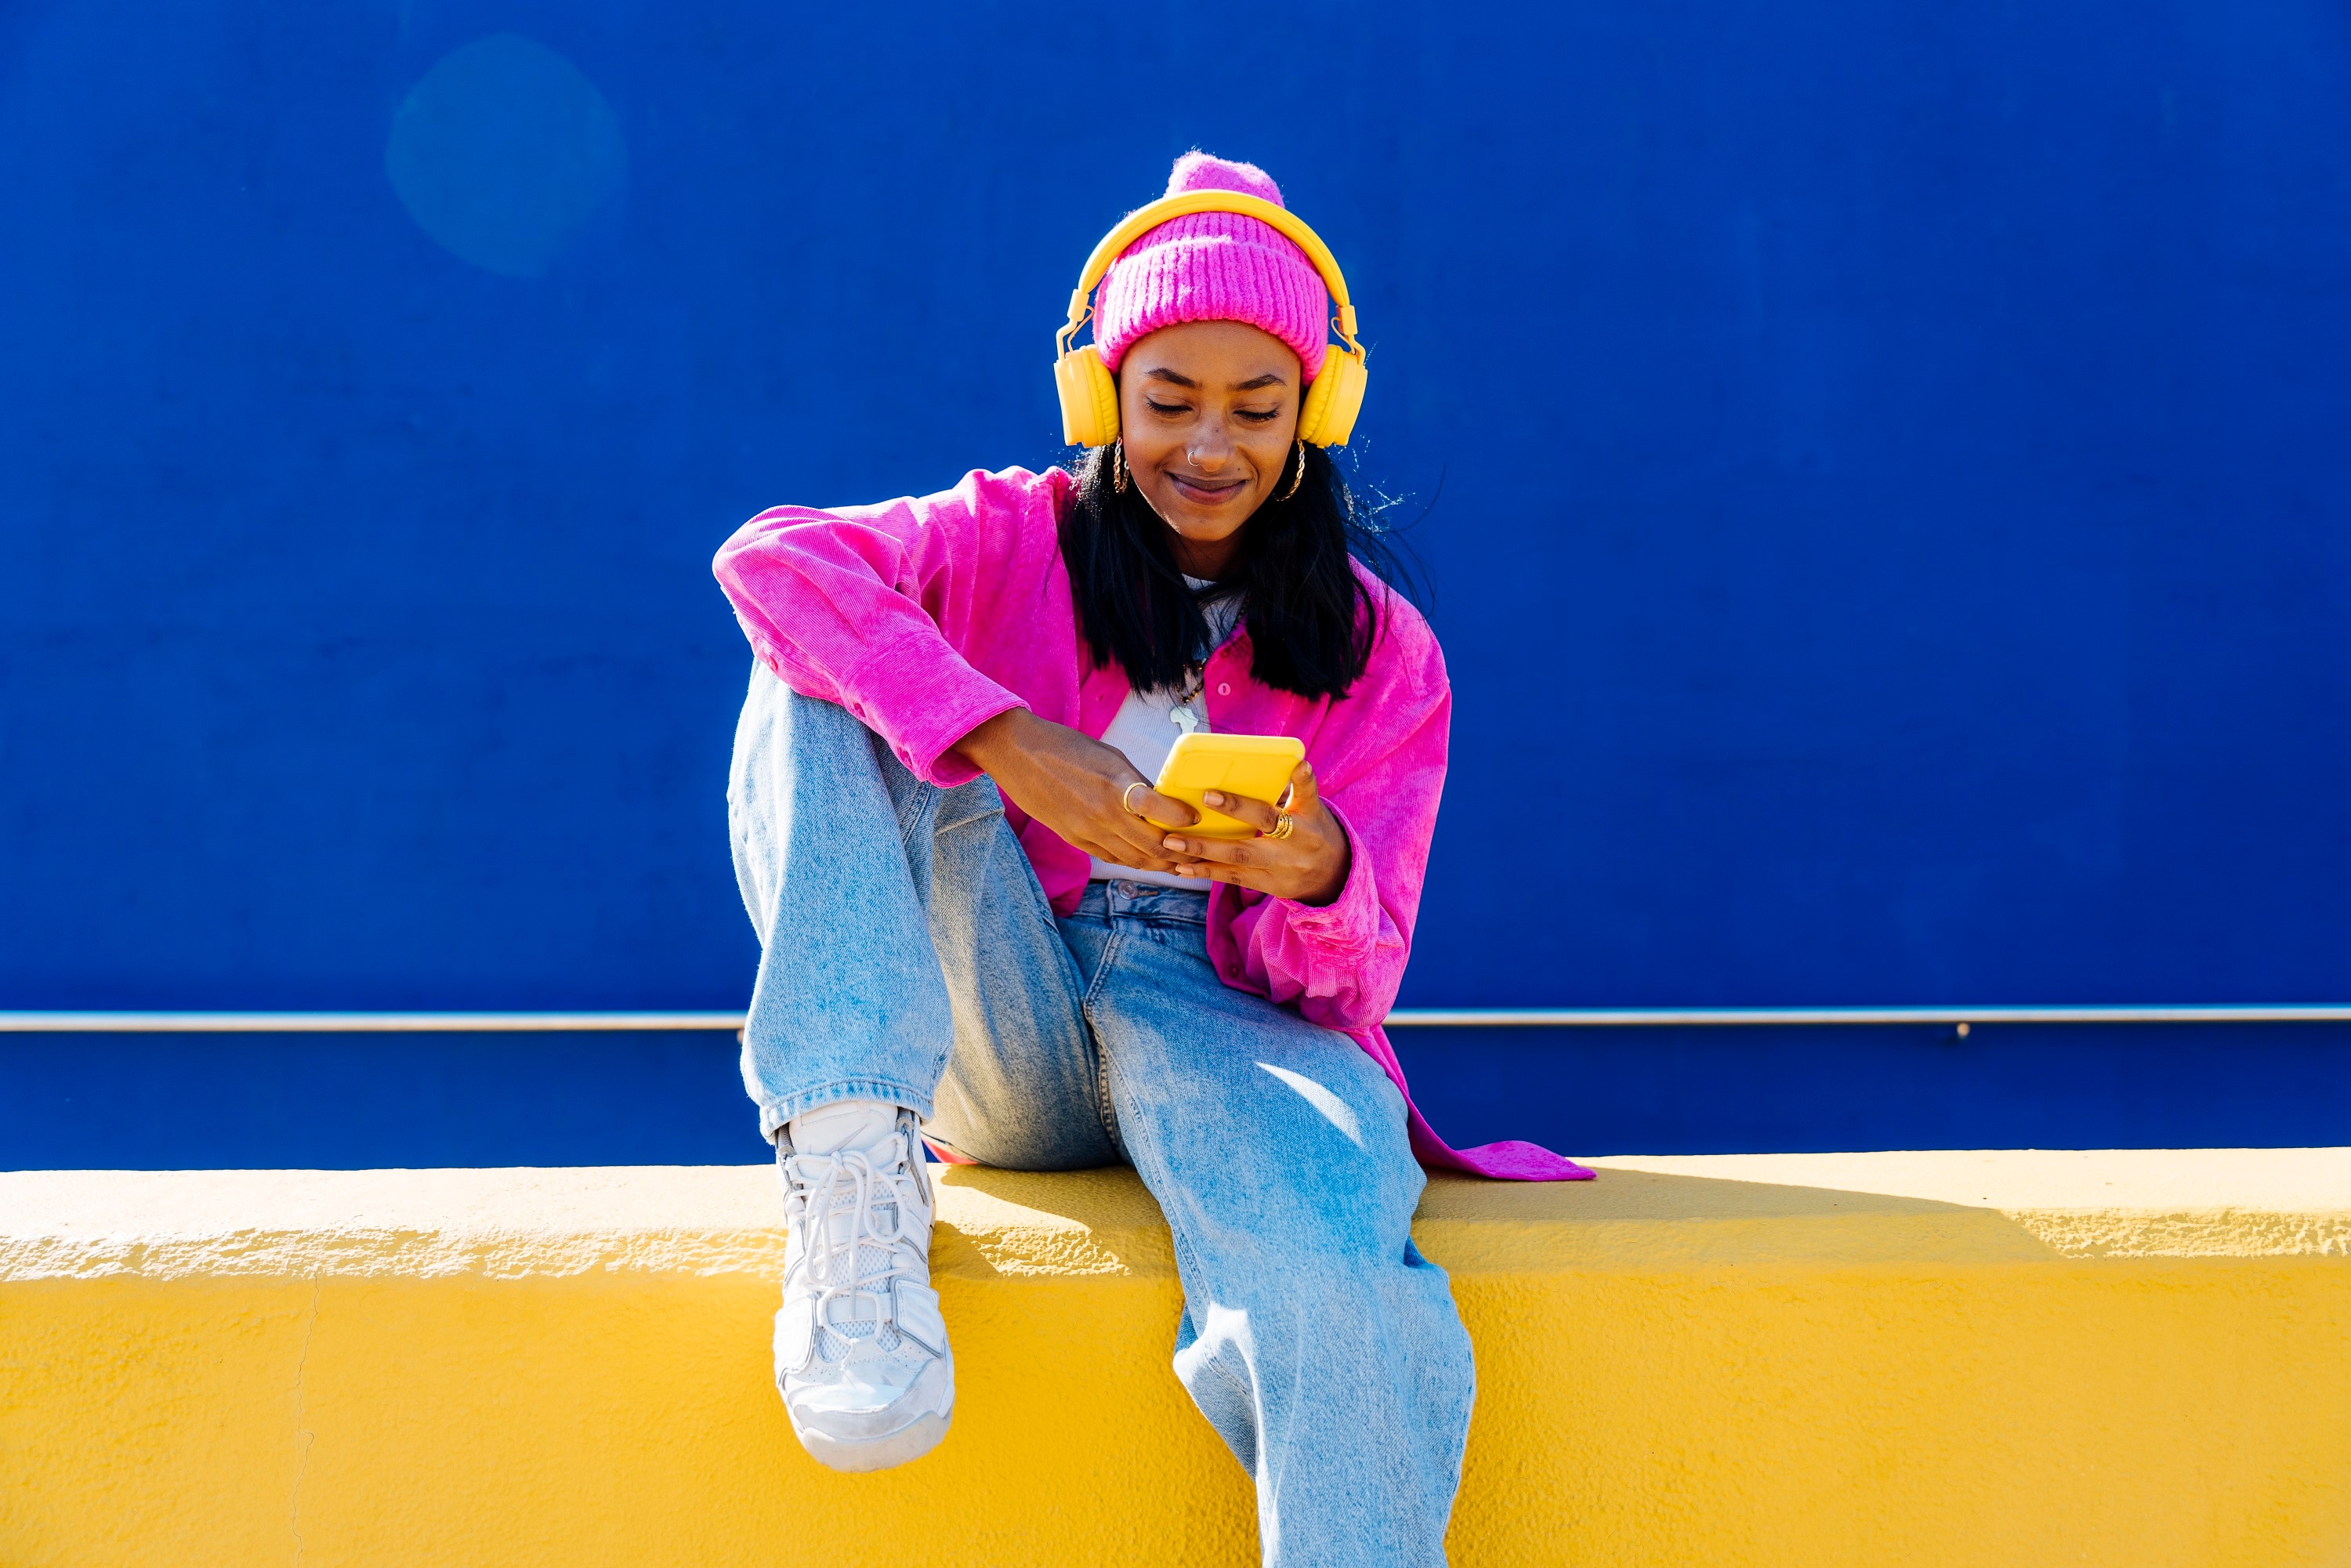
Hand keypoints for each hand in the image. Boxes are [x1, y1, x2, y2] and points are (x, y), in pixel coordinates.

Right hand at [954, 708, 1200, 871]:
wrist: (1018, 755)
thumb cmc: (1068, 748)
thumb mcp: (1111, 757)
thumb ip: (1136, 783)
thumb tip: (1164, 804)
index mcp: (1115, 786)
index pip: (1160, 810)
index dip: (1182, 818)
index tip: (1195, 818)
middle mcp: (1103, 814)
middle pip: (1152, 846)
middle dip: (1179, 853)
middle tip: (1196, 853)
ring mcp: (1087, 831)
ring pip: (1133, 859)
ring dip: (1159, 864)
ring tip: (1178, 863)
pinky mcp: (1075, 840)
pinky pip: (1112, 858)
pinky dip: (1132, 860)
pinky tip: (1145, 858)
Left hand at [1160, 761, 1350, 905]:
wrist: (1335, 874)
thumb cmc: (1314, 828)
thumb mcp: (1312, 806)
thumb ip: (1298, 786)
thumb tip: (1286, 760)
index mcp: (1303, 823)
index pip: (1275, 811)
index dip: (1244, 803)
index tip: (1211, 793)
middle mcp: (1292, 850)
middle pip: (1248, 846)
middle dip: (1213, 838)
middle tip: (1180, 827)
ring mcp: (1280, 872)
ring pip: (1236, 864)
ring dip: (1202, 855)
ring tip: (1172, 844)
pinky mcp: (1270, 887)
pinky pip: (1235, 879)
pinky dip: (1208, 872)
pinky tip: (1182, 867)